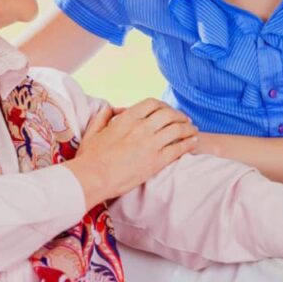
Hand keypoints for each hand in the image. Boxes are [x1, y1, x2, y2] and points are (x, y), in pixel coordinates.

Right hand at [65, 98, 197, 207]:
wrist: (91, 178)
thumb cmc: (89, 157)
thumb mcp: (92, 131)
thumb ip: (102, 116)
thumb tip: (110, 108)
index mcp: (126, 118)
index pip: (152, 103)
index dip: (163, 105)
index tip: (167, 111)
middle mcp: (141, 128)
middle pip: (168, 114)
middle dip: (179, 115)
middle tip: (185, 120)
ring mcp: (150, 144)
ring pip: (177, 129)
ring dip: (188, 128)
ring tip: (193, 131)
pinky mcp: (156, 161)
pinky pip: (178, 148)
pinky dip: (189, 144)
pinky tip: (193, 143)